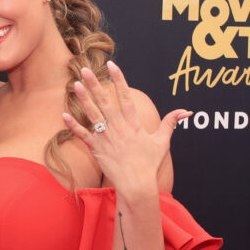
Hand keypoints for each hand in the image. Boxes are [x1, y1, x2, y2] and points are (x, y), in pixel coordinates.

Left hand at [62, 61, 188, 193]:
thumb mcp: (162, 142)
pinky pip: (83, 135)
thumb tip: (185, 111)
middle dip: (95, 84)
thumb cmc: (149, 164)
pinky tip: (64, 114)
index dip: (119, 79)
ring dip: (84, 99)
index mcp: (134, 124)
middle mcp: (119, 128)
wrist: (136, 185)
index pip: (126, 96)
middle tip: (84, 69)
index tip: (112, 65)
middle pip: (106, 101)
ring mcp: (106, 138)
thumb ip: (170, 123)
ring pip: (93, 114)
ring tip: (75, 84)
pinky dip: (73, 126)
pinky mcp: (97, 149)